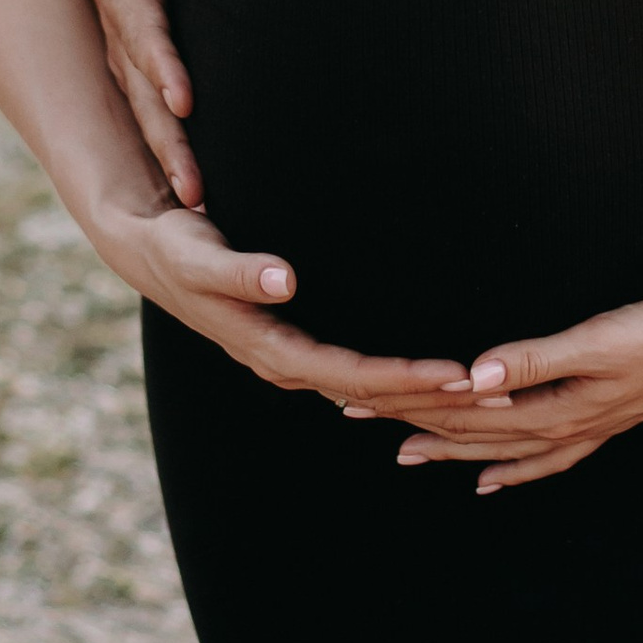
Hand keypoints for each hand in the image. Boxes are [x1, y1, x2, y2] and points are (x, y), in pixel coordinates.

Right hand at [82, 0, 202, 208]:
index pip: (146, 37)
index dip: (164, 69)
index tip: (185, 100)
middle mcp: (123, 40)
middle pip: (146, 98)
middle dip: (169, 143)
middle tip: (196, 189)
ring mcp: (129, 64)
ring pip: (150, 119)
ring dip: (171, 161)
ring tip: (200, 204)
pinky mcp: (142, 77)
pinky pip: (157, 120)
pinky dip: (173, 156)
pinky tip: (201, 194)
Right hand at [88, 194, 485, 412]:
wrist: (149, 252)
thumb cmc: (176, 247)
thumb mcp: (196, 253)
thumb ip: (239, 268)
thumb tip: (285, 278)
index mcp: (267, 347)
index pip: (346, 373)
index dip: (399, 378)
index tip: (450, 376)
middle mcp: (283, 361)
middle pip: (367, 391)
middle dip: (427, 396)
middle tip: (493, 393)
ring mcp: (290, 357)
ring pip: (365, 389)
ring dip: (420, 394)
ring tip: (481, 392)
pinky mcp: (296, 345)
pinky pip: (355, 375)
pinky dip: (396, 382)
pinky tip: (431, 384)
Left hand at [345, 284, 642, 495]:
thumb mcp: (599, 341)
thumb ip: (535, 359)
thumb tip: (473, 377)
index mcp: (555, 407)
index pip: (466, 414)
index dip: (412, 407)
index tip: (360, 398)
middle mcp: (563, 426)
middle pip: (474, 436)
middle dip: (415, 428)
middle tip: (357, 418)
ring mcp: (585, 429)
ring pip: (504, 451)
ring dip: (454, 452)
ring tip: (408, 455)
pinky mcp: (604, 420)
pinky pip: (547, 459)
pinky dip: (515, 470)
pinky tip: (495, 480)